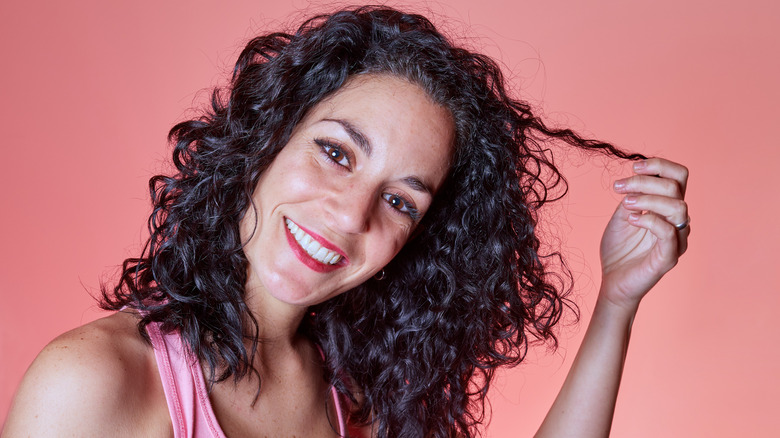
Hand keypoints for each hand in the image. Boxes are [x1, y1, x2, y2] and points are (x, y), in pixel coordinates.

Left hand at [599, 157, 689, 310]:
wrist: (613, 281)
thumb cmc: (619, 249)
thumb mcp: (622, 215)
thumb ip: (633, 195)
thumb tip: (638, 175)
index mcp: (668, 209)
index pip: (679, 177)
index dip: (659, 166)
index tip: (634, 167)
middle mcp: (677, 221)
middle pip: (677, 187)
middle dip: (645, 181)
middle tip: (619, 187)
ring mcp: (677, 239)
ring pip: (677, 206)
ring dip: (647, 198)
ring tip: (624, 203)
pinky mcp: (669, 256)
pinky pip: (668, 231)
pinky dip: (649, 219)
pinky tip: (631, 219)